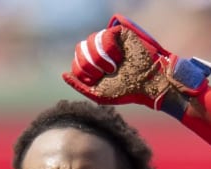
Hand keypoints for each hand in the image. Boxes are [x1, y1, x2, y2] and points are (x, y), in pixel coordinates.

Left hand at [62, 14, 210, 111]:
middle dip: (90, 65)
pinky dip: (110, 50)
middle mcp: (99, 51)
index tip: (97, 80)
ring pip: (90, 41)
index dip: (83, 72)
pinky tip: (119, 57)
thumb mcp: (99, 94)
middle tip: (105, 73)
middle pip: (80, 49)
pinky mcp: (119, 33)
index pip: (76, 61)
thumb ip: (80, 86)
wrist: (147, 85)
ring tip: (114, 67)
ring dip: (100, 59)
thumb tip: (63, 75)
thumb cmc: (126, 91)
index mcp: (93, 65)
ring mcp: (109, 41)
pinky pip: (104, 35)